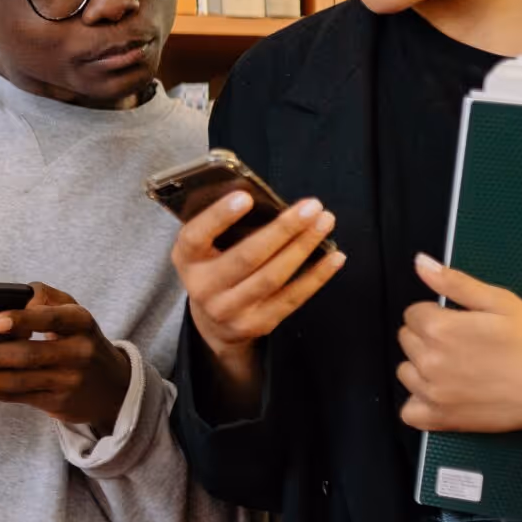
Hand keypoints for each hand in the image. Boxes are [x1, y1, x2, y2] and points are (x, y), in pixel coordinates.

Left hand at [0, 285, 132, 432]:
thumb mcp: (72, 312)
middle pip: (29, 354)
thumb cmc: (79, 338)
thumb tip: (13, 294)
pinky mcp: (57, 403)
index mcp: (80, 321)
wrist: (112, 387)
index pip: (51, 318)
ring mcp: (68, 380)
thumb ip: (44, 297)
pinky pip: (17, 397)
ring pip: (19, 381)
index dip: (23, 320)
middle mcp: (78, 351)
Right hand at [172, 193, 345, 359]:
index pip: (196, 236)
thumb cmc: (214, 267)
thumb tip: (271, 203)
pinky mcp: (256, 325)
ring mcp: (229, 310)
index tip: (246, 196)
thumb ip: (224, 227)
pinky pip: (291, 298)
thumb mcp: (205, 247)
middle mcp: (203, 287)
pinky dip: (316, 276)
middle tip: (312, 206)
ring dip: (304, 247)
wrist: (212, 322)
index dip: (219, 217)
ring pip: (273, 277)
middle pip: (247, 257)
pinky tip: (334, 256)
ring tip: (325, 223)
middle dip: (283, 229)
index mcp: (187, 259)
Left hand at [398, 255, 521, 438]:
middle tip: (466, 344)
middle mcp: (430, 361)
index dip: (437, 314)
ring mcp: (432, 393)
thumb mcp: (501, 302)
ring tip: (459, 368)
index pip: (413, 313)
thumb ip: (455, 283)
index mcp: (440, 329)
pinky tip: (445, 394)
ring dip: (423, 368)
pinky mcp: (440, 418)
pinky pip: (409, 411)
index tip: (460, 323)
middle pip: (408, 340)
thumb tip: (422, 264)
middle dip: (430, 338)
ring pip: (406, 371)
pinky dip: (421, 403)